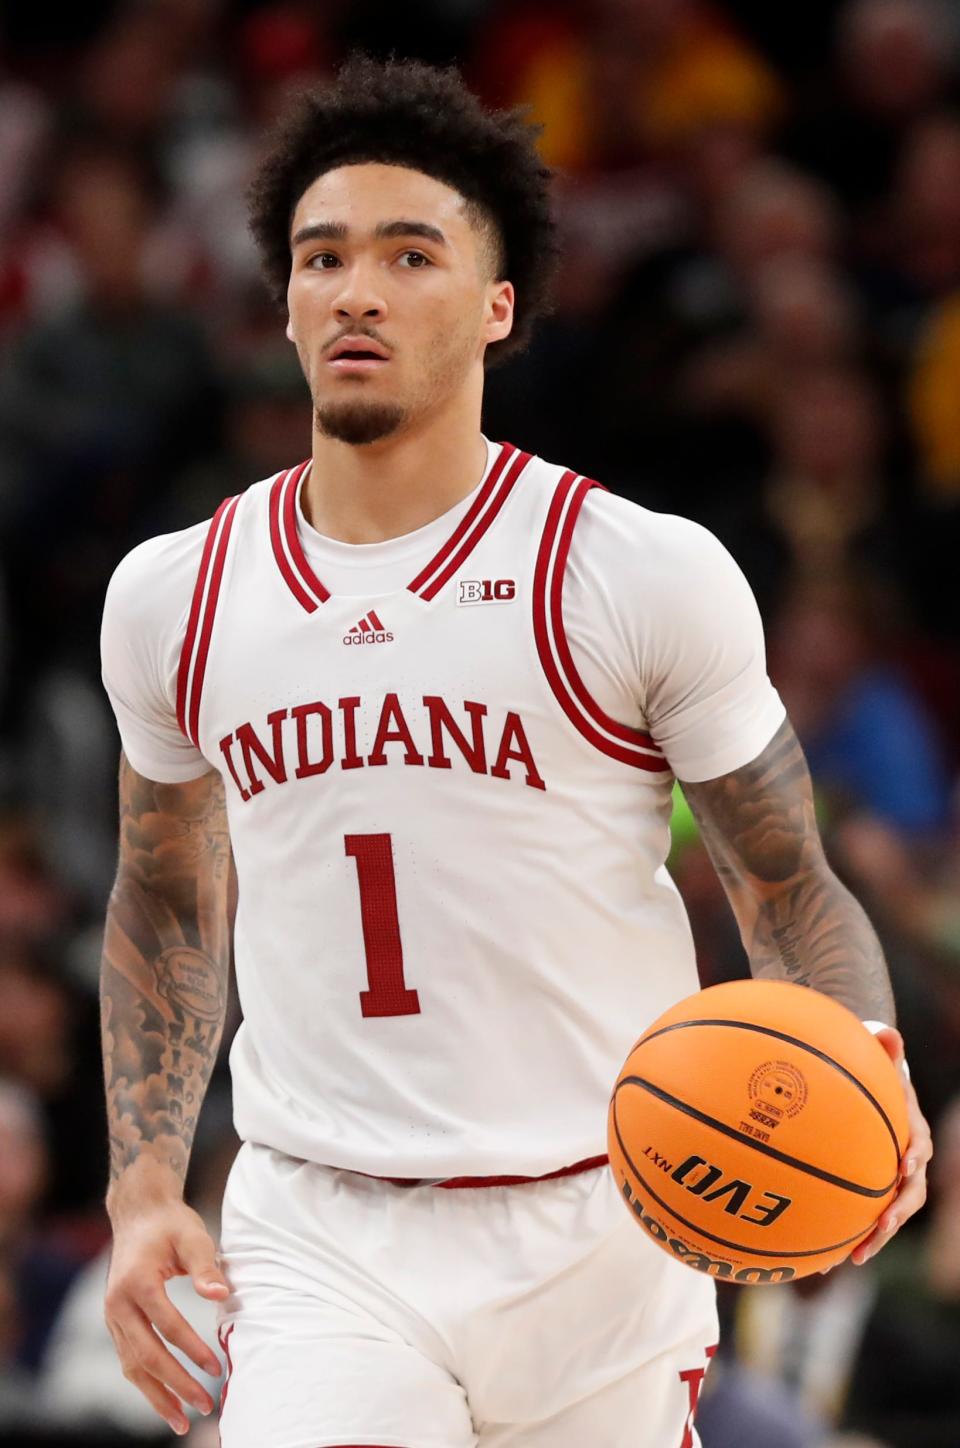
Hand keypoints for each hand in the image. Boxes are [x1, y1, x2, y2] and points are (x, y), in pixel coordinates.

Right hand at [105, 1194, 228, 1435]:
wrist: (138, 1213)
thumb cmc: (170, 1224)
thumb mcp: (192, 1236)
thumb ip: (205, 1266)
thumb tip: (220, 1294)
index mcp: (137, 1281)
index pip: (167, 1325)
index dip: (192, 1349)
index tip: (216, 1367)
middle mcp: (118, 1303)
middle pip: (146, 1355)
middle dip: (175, 1384)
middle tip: (204, 1405)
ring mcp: (113, 1316)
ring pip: (132, 1366)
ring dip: (157, 1396)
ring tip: (181, 1421)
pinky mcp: (116, 1323)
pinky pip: (129, 1360)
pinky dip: (146, 1383)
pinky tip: (165, 1401)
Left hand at [851, 1027, 932, 1265]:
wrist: (869, 1086)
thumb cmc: (872, 1069)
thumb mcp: (878, 1054)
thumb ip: (884, 1045)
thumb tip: (890, 1034)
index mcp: (911, 1128)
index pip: (919, 1144)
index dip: (915, 1157)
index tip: (905, 1166)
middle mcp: (906, 1159)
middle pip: (910, 1192)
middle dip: (896, 1213)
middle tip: (879, 1228)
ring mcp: (889, 1179)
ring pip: (889, 1214)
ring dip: (874, 1237)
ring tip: (852, 1257)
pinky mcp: (870, 1191)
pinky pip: (862, 1216)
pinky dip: (847, 1235)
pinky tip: (822, 1258)